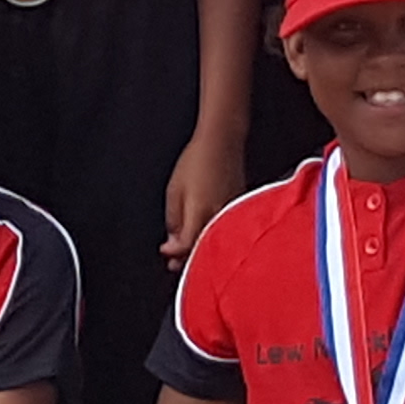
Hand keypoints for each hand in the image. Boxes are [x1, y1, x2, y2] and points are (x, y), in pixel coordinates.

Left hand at [161, 136, 241, 263]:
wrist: (222, 141)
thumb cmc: (198, 160)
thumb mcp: (174, 190)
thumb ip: (173, 220)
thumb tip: (172, 241)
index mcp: (200, 212)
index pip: (186, 246)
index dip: (173, 253)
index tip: (165, 252)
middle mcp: (218, 216)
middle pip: (202, 248)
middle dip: (187, 258)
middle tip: (175, 262)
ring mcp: (231, 213)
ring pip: (215, 241)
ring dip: (201, 249)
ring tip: (188, 250)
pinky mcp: (239, 209)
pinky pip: (225, 230)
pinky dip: (214, 238)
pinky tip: (206, 237)